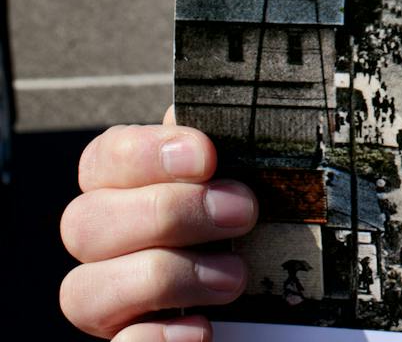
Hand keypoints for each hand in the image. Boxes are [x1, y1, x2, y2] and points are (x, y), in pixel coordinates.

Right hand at [59, 108, 256, 339]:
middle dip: (169, 213)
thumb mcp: (256, 180)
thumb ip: (231, 146)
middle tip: (240, 213)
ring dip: (166, 277)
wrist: (290, 305)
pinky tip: (202, 329)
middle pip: (84, 223)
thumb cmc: (266, 226)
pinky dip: (157, 340)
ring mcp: (112, 305)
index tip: (205, 156)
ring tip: (234, 278)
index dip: (143, 154)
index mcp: (128, 192)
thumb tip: (222, 110)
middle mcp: (107, 248)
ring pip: (83, 290)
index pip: (101, 160)